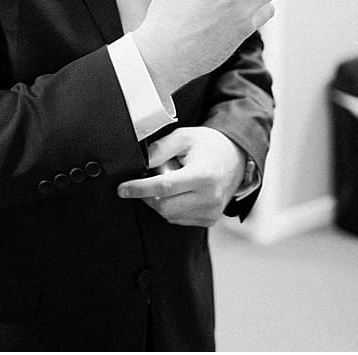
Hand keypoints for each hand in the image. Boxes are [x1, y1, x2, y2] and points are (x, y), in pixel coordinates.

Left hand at [115, 127, 245, 226]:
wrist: (236, 158)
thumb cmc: (208, 145)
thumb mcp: (183, 137)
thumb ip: (159, 149)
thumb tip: (139, 163)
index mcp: (202, 176)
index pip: (163, 187)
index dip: (138, 188)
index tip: (121, 189)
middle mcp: (209, 198)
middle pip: (163, 206)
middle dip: (146, 195)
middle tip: (149, 178)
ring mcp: (211, 212)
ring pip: (169, 215)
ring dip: (158, 201)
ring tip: (169, 181)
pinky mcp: (209, 220)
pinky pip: (178, 219)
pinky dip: (170, 207)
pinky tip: (176, 192)